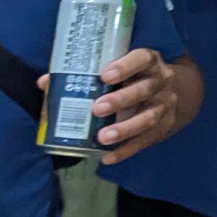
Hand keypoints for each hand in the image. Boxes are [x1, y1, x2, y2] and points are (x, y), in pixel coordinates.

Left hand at [38, 47, 180, 165]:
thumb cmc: (132, 78)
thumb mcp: (117, 69)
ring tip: (102, 138)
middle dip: (121, 100)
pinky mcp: (164, 127)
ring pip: (148, 117)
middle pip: (144, 90)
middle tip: (97, 108)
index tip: (104, 76)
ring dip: (125, 129)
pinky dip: (126, 150)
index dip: (125, 66)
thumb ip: (84, 74)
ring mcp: (164, 105)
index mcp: (148, 62)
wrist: (172, 93)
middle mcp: (160, 82)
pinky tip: (106, 157)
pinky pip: (146, 140)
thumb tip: (44, 83)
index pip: (141, 59)